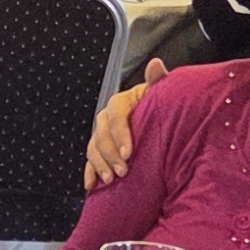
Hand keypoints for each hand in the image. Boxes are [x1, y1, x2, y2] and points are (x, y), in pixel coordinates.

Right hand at [80, 60, 164, 186]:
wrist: (159, 120)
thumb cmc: (160, 106)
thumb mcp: (160, 93)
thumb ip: (157, 81)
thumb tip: (155, 64)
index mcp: (121, 102)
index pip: (115, 117)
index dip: (120, 135)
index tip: (128, 153)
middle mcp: (107, 117)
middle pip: (102, 136)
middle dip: (110, 155)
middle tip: (122, 171)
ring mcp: (102, 134)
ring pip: (93, 149)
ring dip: (99, 165)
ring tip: (109, 180)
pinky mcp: (100, 149)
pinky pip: (90, 161)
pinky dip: (89, 173)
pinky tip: (91, 186)